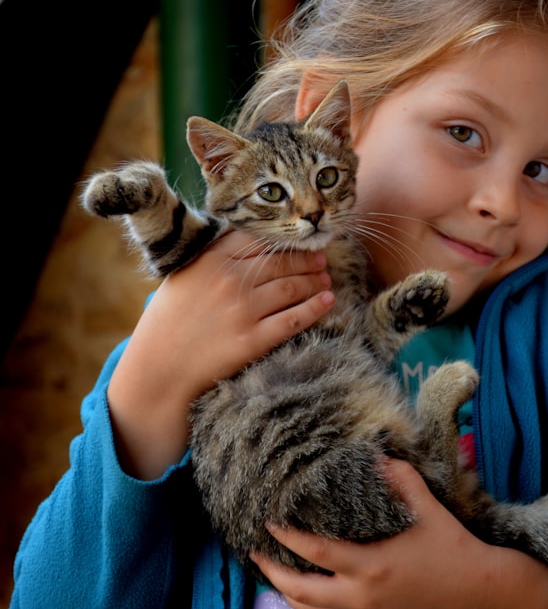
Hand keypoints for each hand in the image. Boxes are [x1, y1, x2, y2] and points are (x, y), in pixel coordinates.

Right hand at [107, 231, 334, 479]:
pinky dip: (316, 307)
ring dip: (315, 281)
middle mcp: (230, 281)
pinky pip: (295, 319)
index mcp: (212, 260)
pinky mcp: (253, 340)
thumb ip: (216, 256)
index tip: (299, 242)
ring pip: (292, 287)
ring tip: (325, 278)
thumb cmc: (169, 320)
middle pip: (282, 262)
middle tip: (321, 260)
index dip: (285, 240)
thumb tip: (253, 243)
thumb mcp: (184, 276)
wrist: (158, 368)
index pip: (260, 239)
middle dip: (307, 260)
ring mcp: (243, 311)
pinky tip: (328, 300)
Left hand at [253, 459, 547, 608]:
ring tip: (274, 573)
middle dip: (273, 572)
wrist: (479, 592)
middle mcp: (364, 596)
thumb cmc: (453, 548)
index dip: (287, 537)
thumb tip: (376, 456)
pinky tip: (306, 596)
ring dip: (288, 594)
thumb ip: (402, 479)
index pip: (315, 553)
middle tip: (257, 552)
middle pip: (302, 591)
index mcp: (373, 565)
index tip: (269, 521)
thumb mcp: (429, 509)